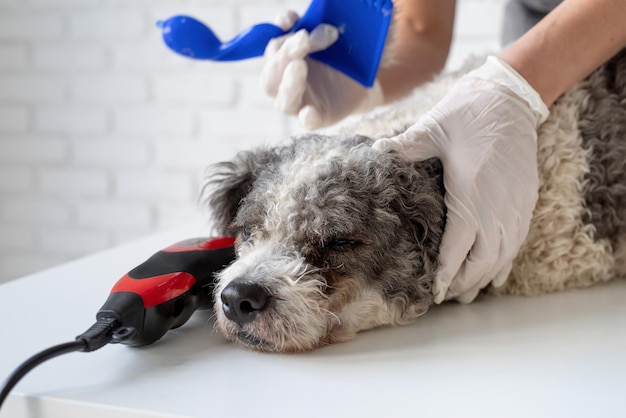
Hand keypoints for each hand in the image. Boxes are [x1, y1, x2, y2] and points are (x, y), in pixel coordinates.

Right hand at [261, 11, 383, 129]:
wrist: (368, 85)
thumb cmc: (353, 55)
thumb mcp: (357, 35)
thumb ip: (361, 21)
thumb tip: (380, 7)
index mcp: (291, 50)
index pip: (278, 36)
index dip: (282, 25)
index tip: (291, 19)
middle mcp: (287, 75)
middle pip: (274, 65)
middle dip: (287, 50)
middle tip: (305, 38)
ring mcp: (298, 99)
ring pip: (280, 95)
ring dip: (287, 81)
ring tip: (299, 66)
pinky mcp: (314, 118)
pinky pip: (305, 120)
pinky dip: (306, 116)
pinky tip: (310, 112)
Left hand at [374, 56, 548, 303]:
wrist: (512, 97)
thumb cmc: (468, 111)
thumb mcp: (433, 126)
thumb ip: (406, 146)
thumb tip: (377, 150)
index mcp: (470, 189)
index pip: (459, 244)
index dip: (447, 270)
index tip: (435, 291)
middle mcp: (497, 203)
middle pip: (484, 257)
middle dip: (465, 281)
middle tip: (446, 297)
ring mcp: (516, 203)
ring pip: (503, 253)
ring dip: (486, 277)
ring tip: (468, 294)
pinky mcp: (527, 199)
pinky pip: (518, 240)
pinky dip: (506, 261)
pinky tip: (496, 275)